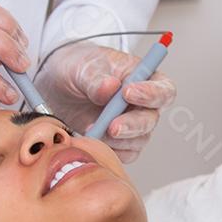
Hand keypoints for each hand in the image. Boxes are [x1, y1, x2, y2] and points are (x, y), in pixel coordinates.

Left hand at [34, 40, 175, 162]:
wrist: (58, 85)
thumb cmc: (79, 68)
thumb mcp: (84, 67)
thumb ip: (96, 78)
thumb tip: (110, 87)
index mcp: (144, 78)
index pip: (163, 89)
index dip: (151, 94)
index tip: (127, 93)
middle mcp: (143, 103)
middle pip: (151, 119)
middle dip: (132, 125)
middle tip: (112, 126)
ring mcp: (132, 124)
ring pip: (138, 140)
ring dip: (117, 139)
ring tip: (92, 129)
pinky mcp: (119, 142)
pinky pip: (124, 154)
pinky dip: (110, 151)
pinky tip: (93, 140)